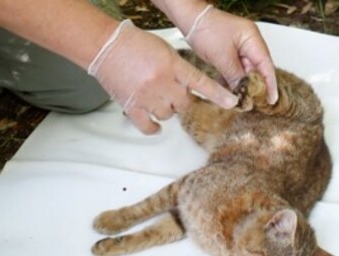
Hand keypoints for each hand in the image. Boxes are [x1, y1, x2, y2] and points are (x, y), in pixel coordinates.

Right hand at [89, 20, 238, 133]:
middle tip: (172, 92)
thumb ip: (178, 69)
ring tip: (157, 98)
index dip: (218, 95)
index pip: (201, 83)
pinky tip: (155, 125)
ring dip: (166, 110)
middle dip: (181, 100)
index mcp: (172, 65)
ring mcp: (147, 97)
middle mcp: (162, 83)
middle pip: (184, 104)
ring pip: (168, 115)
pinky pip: (148, 126)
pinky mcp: (132, 107)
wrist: (106, 46)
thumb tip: (188, 87)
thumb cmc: (133, 44)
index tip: (232, 104)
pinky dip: (153, 128)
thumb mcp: (164, 50)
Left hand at [185, 6, 277, 103]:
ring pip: (245, 70)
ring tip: (240, 100)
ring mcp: (240, 46)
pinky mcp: (230, 51)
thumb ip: (235, 75)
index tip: (271, 99)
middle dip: (255, 86)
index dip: (270, 84)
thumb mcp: (221, 57)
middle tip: (252, 102)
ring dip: (242, 84)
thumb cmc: (206, 29)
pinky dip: (232, 79)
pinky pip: (235, 68)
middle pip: (257, 68)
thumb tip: (243, 92)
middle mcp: (250, 42)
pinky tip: (228, 90)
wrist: (190, 19)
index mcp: (252, 39)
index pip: (266, 65)